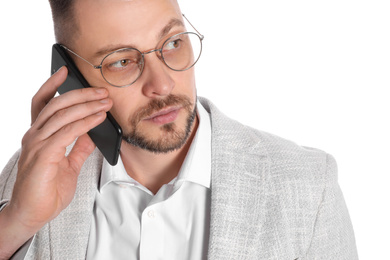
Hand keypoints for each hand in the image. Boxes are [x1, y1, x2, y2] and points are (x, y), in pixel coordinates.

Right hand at [0, 67, 112, 257]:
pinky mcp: (43, 155)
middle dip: (81, 94)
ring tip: (105, 102)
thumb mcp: (68, 163)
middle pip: (56, 104)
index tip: (67, 71)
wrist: (33, 214)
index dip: (53, 85)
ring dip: (87, 106)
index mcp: (39, 135)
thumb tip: (92, 133)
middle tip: (102, 91)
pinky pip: (66, 133)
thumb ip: (78, 147)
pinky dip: (84, 123)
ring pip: (61, 115)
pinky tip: (98, 118)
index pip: (43, 103)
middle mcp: (35, 135)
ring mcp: (36, 144)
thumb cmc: (47, 189)